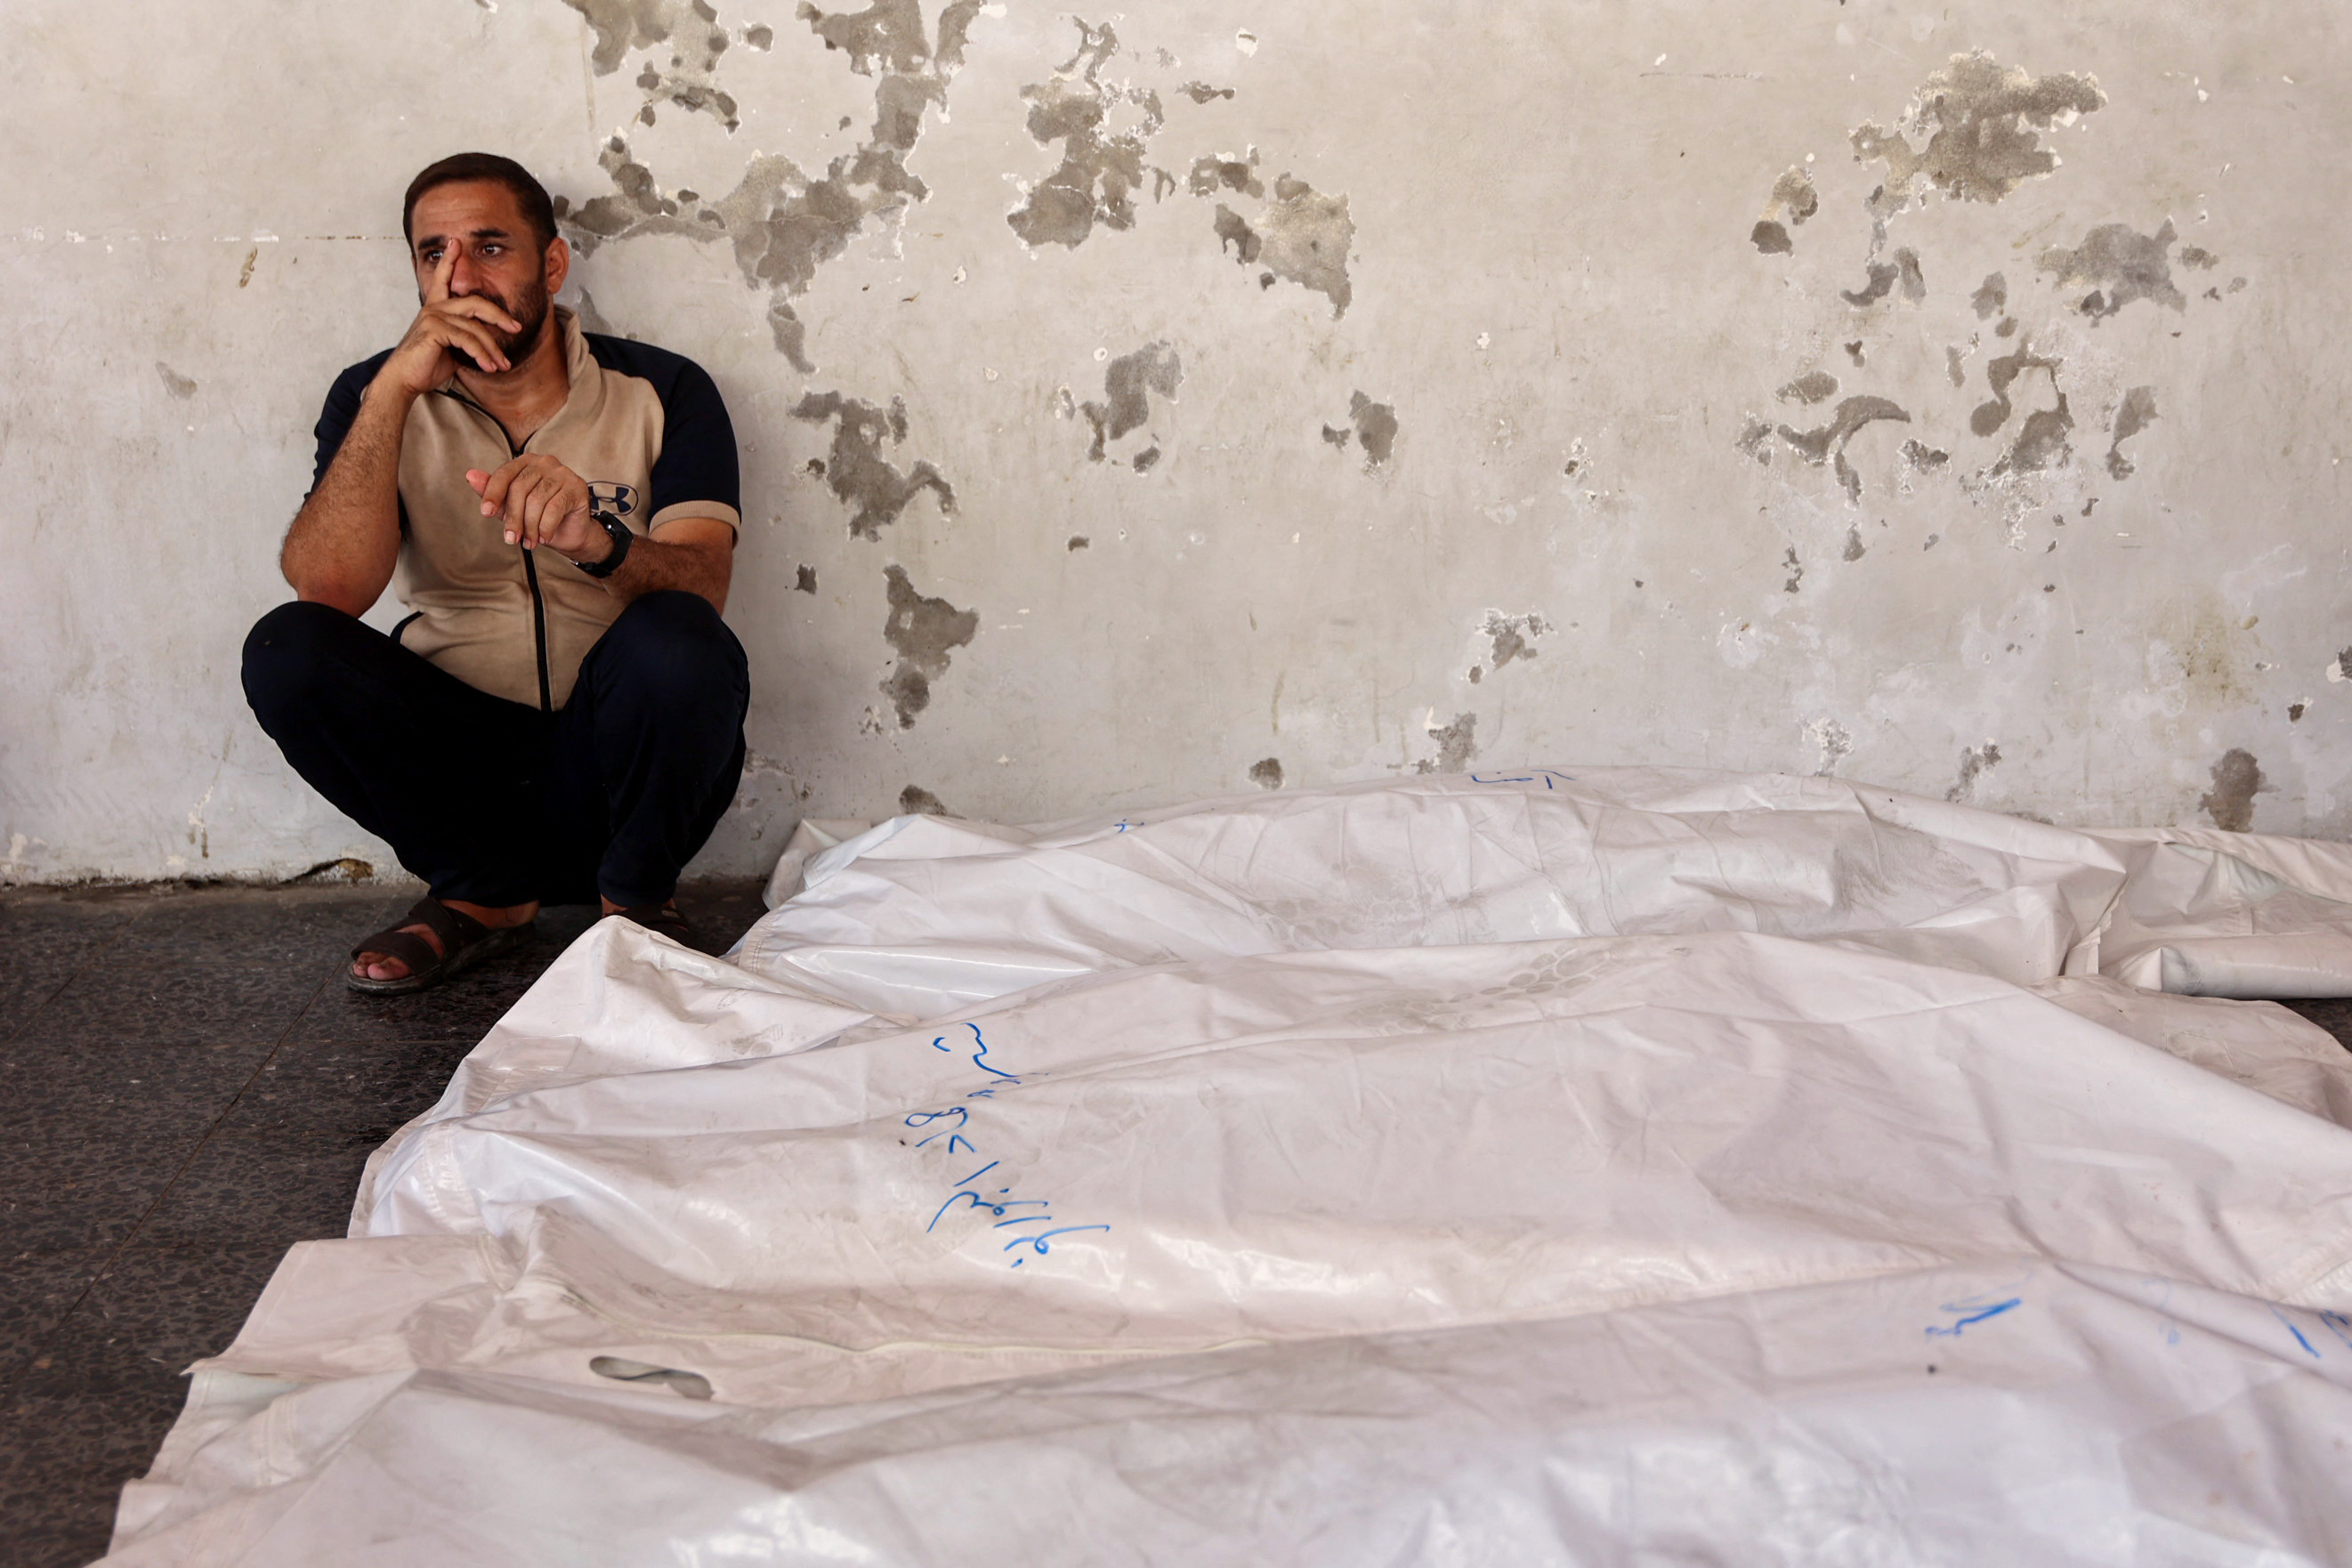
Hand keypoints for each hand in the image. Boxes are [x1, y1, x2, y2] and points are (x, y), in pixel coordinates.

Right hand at [375, 247, 522, 397]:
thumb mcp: (451, 348)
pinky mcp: (434, 330)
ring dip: (493, 349)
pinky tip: (489, 367)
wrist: (404, 380)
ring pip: (476, 328)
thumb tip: (486, 343)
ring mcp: (433, 316)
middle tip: (516, 327)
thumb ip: (465, 338)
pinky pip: (468, 340)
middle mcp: (434, 307)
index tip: (456, 242)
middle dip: (499, 316)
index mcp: (436, 307)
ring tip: (503, 365)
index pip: (443, 278)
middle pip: (476, 303)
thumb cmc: (426, 364)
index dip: (450, 260)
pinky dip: (482, 354)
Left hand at [468, 456, 599, 556]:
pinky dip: (545, 527)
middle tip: (511, 539)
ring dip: (530, 527)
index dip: (493, 493)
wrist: (570, 533)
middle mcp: (545, 462)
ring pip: (536, 500)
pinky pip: (554, 508)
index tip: (485, 513)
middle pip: (519, 488)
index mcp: (526, 462)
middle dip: (513, 517)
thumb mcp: (511, 507)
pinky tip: (544, 537)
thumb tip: (470, 475)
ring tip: (529, 542)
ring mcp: (563, 473)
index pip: (504, 474)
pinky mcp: (577, 487)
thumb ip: (493, 493)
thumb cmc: (539, 518)